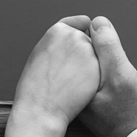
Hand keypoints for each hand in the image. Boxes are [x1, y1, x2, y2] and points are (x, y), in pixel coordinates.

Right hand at [12, 16, 99, 131]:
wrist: (41, 111)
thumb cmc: (36, 87)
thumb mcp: (41, 55)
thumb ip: (58, 43)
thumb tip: (71, 36)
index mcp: (57, 30)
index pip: (77, 25)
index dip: (76, 40)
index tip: (72, 52)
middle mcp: (76, 36)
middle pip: (88, 40)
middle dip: (83, 53)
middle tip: (67, 73)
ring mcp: (89, 52)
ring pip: (95, 55)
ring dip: (90, 65)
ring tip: (71, 83)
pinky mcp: (98, 68)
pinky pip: (100, 69)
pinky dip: (94, 78)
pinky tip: (80, 89)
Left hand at [79, 16, 136, 136]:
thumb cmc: (131, 112)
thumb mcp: (121, 74)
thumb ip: (108, 47)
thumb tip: (96, 22)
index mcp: (73, 79)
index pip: (75, 42)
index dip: (93, 35)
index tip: (109, 46)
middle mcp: (70, 87)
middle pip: (78, 52)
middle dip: (97, 49)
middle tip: (116, 70)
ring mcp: (78, 94)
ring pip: (86, 64)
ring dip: (101, 62)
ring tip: (118, 83)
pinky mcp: (87, 100)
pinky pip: (90, 77)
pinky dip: (102, 75)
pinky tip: (116, 89)